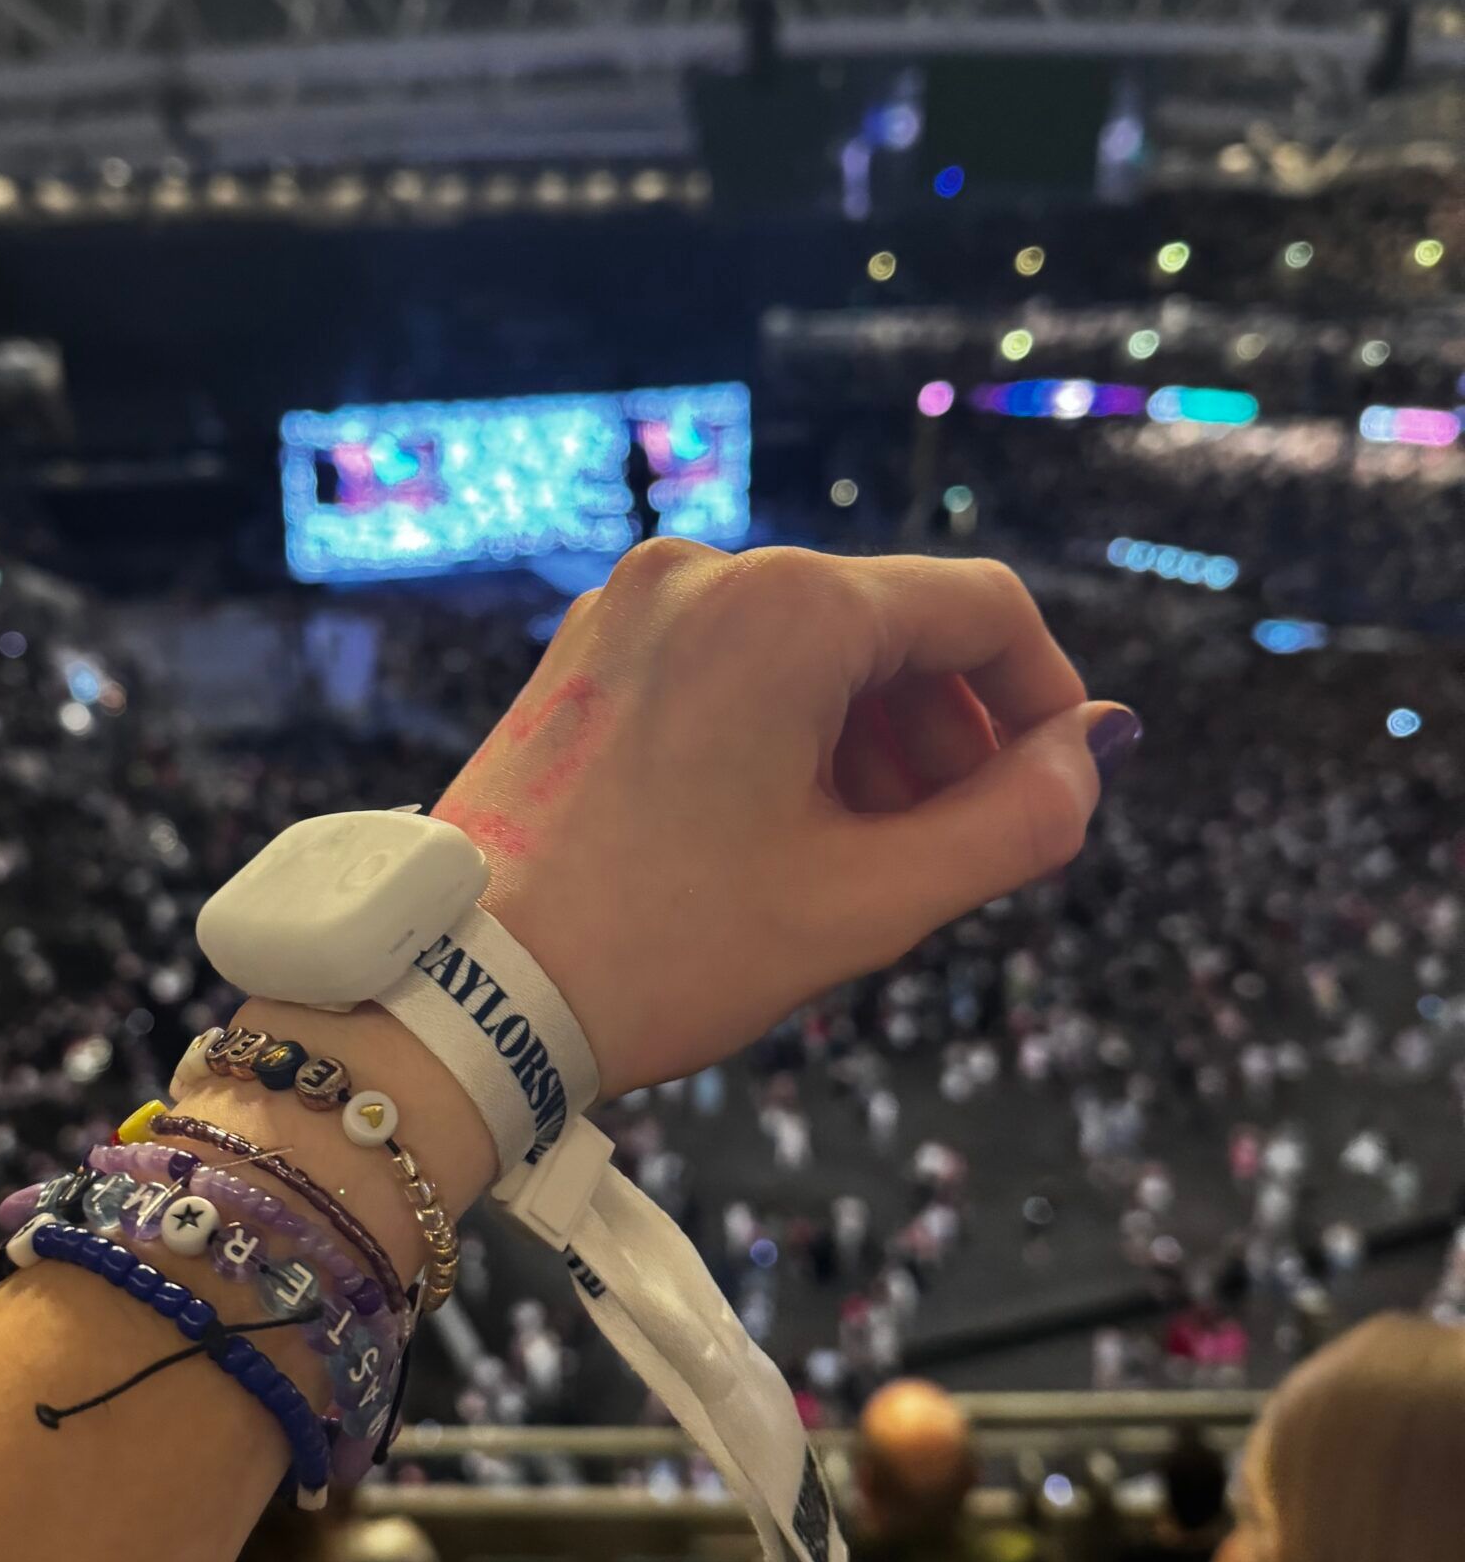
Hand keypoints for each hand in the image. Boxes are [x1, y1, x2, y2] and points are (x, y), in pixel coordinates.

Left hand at [436, 541, 1134, 1097]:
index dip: (1047, 695)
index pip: (980, 609)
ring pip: (813, 646)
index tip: (1060, 784)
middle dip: (949, 732)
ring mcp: (636, 603)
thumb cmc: (660, 949)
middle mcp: (707, 571)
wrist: (462, 990)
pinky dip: (788, 727)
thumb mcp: (869, 900)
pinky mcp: (593, 647)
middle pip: (892, 625)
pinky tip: (786, 827)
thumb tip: (1098, 750)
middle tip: (958, 846)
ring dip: (872, 736)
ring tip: (870, 854)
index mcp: (786, 608)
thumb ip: (1014, 819)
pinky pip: (733, 659)